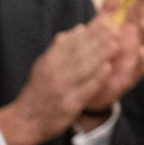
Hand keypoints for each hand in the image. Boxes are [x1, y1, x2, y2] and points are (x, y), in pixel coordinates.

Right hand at [0, 24, 108, 144]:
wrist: (27, 120)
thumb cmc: (39, 90)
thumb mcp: (44, 65)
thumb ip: (62, 47)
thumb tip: (80, 28)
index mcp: (48, 61)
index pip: (70, 42)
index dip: (89, 33)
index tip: (105, 24)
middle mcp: (53, 73)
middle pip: (78, 53)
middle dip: (98, 41)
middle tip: (115, 32)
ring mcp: (62, 89)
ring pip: (83, 68)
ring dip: (101, 55)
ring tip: (116, 45)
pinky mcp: (69, 104)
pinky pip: (86, 88)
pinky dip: (97, 77)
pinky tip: (108, 68)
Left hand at [82, 0, 143, 117]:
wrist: (85, 88)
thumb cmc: (98, 57)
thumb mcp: (100, 31)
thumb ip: (108, 11)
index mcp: (129, 34)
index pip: (140, 14)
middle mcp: (136, 47)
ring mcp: (135, 62)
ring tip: (142, 22)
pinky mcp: (129, 78)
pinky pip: (140, 69)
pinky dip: (141, 60)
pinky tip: (140, 50)